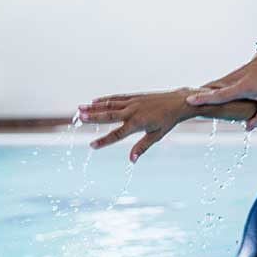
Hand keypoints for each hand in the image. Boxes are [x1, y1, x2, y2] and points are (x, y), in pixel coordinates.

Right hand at [78, 87, 197, 161]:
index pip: (118, 134)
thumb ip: (142, 147)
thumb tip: (131, 160)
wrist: (178, 103)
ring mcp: (132, 102)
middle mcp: (133, 111)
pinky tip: (94, 101)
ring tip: (79, 108)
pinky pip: (116, 98)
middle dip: (94, 117)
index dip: (104, 141)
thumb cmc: (168, 121)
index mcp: (138, 123)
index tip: (91, 146)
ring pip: (110, 105)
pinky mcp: (134, 97)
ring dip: (94, 107)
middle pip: (109, 116)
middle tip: (79, 118)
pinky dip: (105, 100)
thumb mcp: (156, 136)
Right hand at [185, 51, 256, 130]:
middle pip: (209, 91)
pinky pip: (213, 87)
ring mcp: (229, 78)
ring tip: (177, 102)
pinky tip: (191, 98)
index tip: (189, 100)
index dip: (205, 98)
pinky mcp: (227, 78)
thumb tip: (246, 129)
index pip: (220, 95)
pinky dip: (203, 92)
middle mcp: (232, 81)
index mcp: (243, 87)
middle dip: (194, 97)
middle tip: (175, 104)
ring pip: (209, 88)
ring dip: (196, 95)